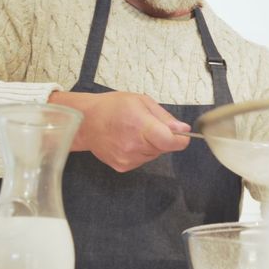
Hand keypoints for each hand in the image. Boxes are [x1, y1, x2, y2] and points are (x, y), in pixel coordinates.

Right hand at [48, 90, 190, 171]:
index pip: (171, 142)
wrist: (85, 121)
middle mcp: (134, 146)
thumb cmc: (111, 107)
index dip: (181, 139)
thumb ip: (163, 117)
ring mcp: (127, 159)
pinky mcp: (122, 166)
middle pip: (164, 148)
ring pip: (154, 154)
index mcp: (140, 126)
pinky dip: (141, 151)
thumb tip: (183, 129)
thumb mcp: (141, 101)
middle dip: (163, 138)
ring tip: (135, 131)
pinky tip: (128, 140)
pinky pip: (142, 159)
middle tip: (148, 125)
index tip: (182, 134)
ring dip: (151, 144)